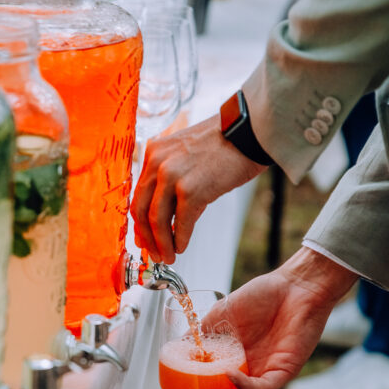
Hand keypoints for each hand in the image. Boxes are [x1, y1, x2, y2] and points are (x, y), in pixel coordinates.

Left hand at [131, 113, 264, 264]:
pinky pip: (181, 223)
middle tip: (154, 253)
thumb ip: (172, 179)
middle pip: (141, 209)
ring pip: (157, 220)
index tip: (144, 238)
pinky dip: (180, 239)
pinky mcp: (191, 190)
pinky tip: (182, 247)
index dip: (140, 222)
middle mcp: (158, 162)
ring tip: (169, 256)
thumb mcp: (187, 154)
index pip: (138, 194)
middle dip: (147, 238)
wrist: (250, 132)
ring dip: (162, 244)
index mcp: (154, 152)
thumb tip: (170, 217)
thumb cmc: (226, 144)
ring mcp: (172, 176)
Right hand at [193, 248, 357, 388]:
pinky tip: (230, 376)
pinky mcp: (285, 370)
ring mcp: (269, 373)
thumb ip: (202, 334)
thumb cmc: (262, 297)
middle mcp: (254, 373)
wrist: (293, 285)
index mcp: (238, 364)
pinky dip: (245, 386)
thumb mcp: (221, 316)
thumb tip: (179, 347)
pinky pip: (264, 387)